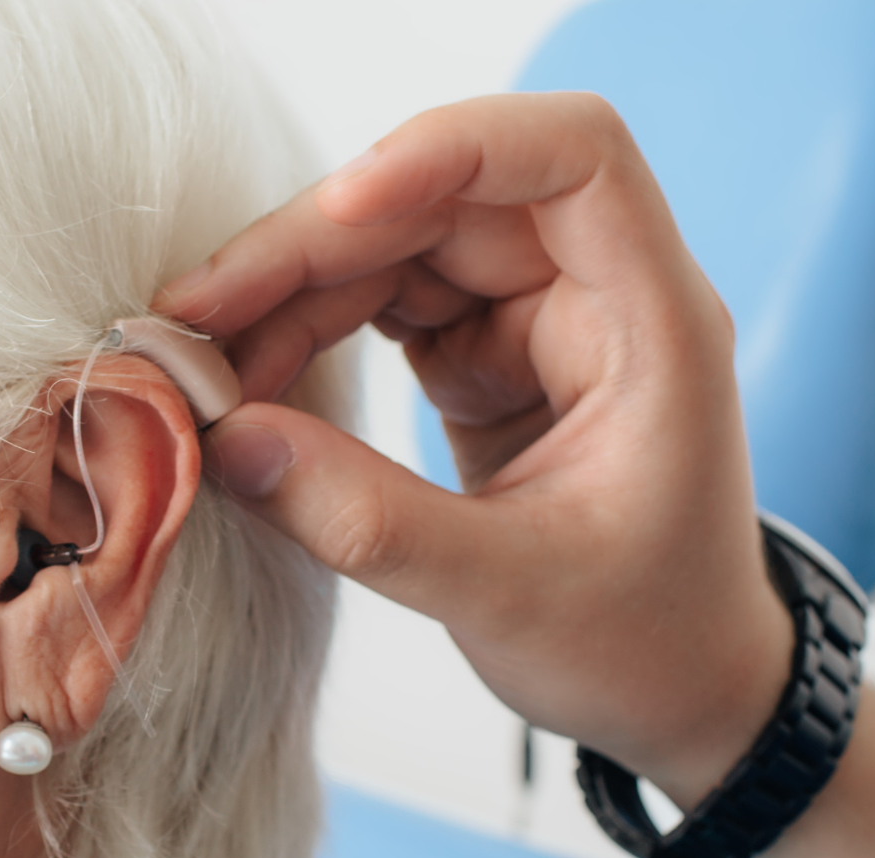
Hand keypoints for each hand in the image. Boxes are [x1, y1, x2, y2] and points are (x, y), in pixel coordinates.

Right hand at [155, 92, 791, 805]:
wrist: (681, 691)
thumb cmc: (641, 642)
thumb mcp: (505, 595)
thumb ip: (365, 520)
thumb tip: (228, 443)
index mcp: (651, 322)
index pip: (572, 157)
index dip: (452, 150)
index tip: (341, 208)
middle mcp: (596, 292)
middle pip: (444, 200)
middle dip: (311, 247)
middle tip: (192, 320)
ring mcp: (536, 317)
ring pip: (395, 249)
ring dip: (288, 293)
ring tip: (198, 366)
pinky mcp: (485, 354)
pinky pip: (379, 306)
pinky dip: (303, 335)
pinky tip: (244, 382)